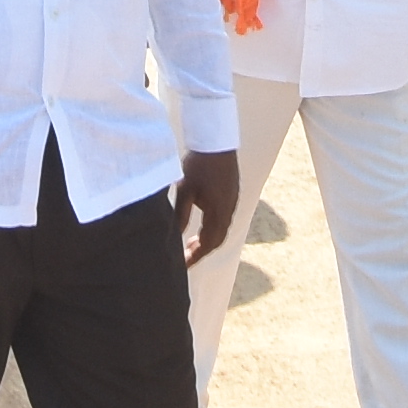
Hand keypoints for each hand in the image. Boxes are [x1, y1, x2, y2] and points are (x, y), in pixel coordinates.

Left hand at [174, 148, 242, 273]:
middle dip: (201, 251)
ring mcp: (232, 201)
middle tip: (185, 258)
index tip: (183, 265)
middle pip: (217, 240)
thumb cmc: (199, 164)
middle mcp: (229, 209)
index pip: (208, 243)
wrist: (216, 142)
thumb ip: (180, 215)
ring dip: (207, 239)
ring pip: (221, 229)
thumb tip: (175, 236)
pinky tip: (200, 226)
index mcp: (219, 211)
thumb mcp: (185, 190)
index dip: (195, 256)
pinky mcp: (231, 194)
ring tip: (190, 244)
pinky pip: (223, 219)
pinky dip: (211, 228)